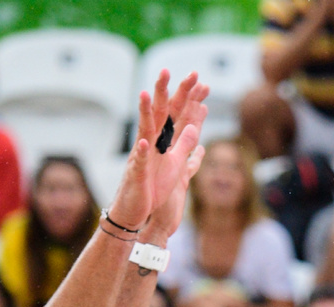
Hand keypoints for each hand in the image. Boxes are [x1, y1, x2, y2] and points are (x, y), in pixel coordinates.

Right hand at [118, 76, 209, 240]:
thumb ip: (185, 144)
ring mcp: (142, 156)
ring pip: (144, 131)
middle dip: (163, 93)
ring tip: (147, 94)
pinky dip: (144, 153)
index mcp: (162, 140)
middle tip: (166, 70)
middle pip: (158, 114)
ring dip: (145, 114)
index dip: (186, 96)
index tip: (197, 78)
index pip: (175, 113)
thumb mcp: (177, 164)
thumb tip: (196, 127)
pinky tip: (146, 143)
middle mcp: (150, 143)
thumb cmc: (154, 186)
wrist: (136, 210)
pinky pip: (141, 162)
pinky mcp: (138, 174)